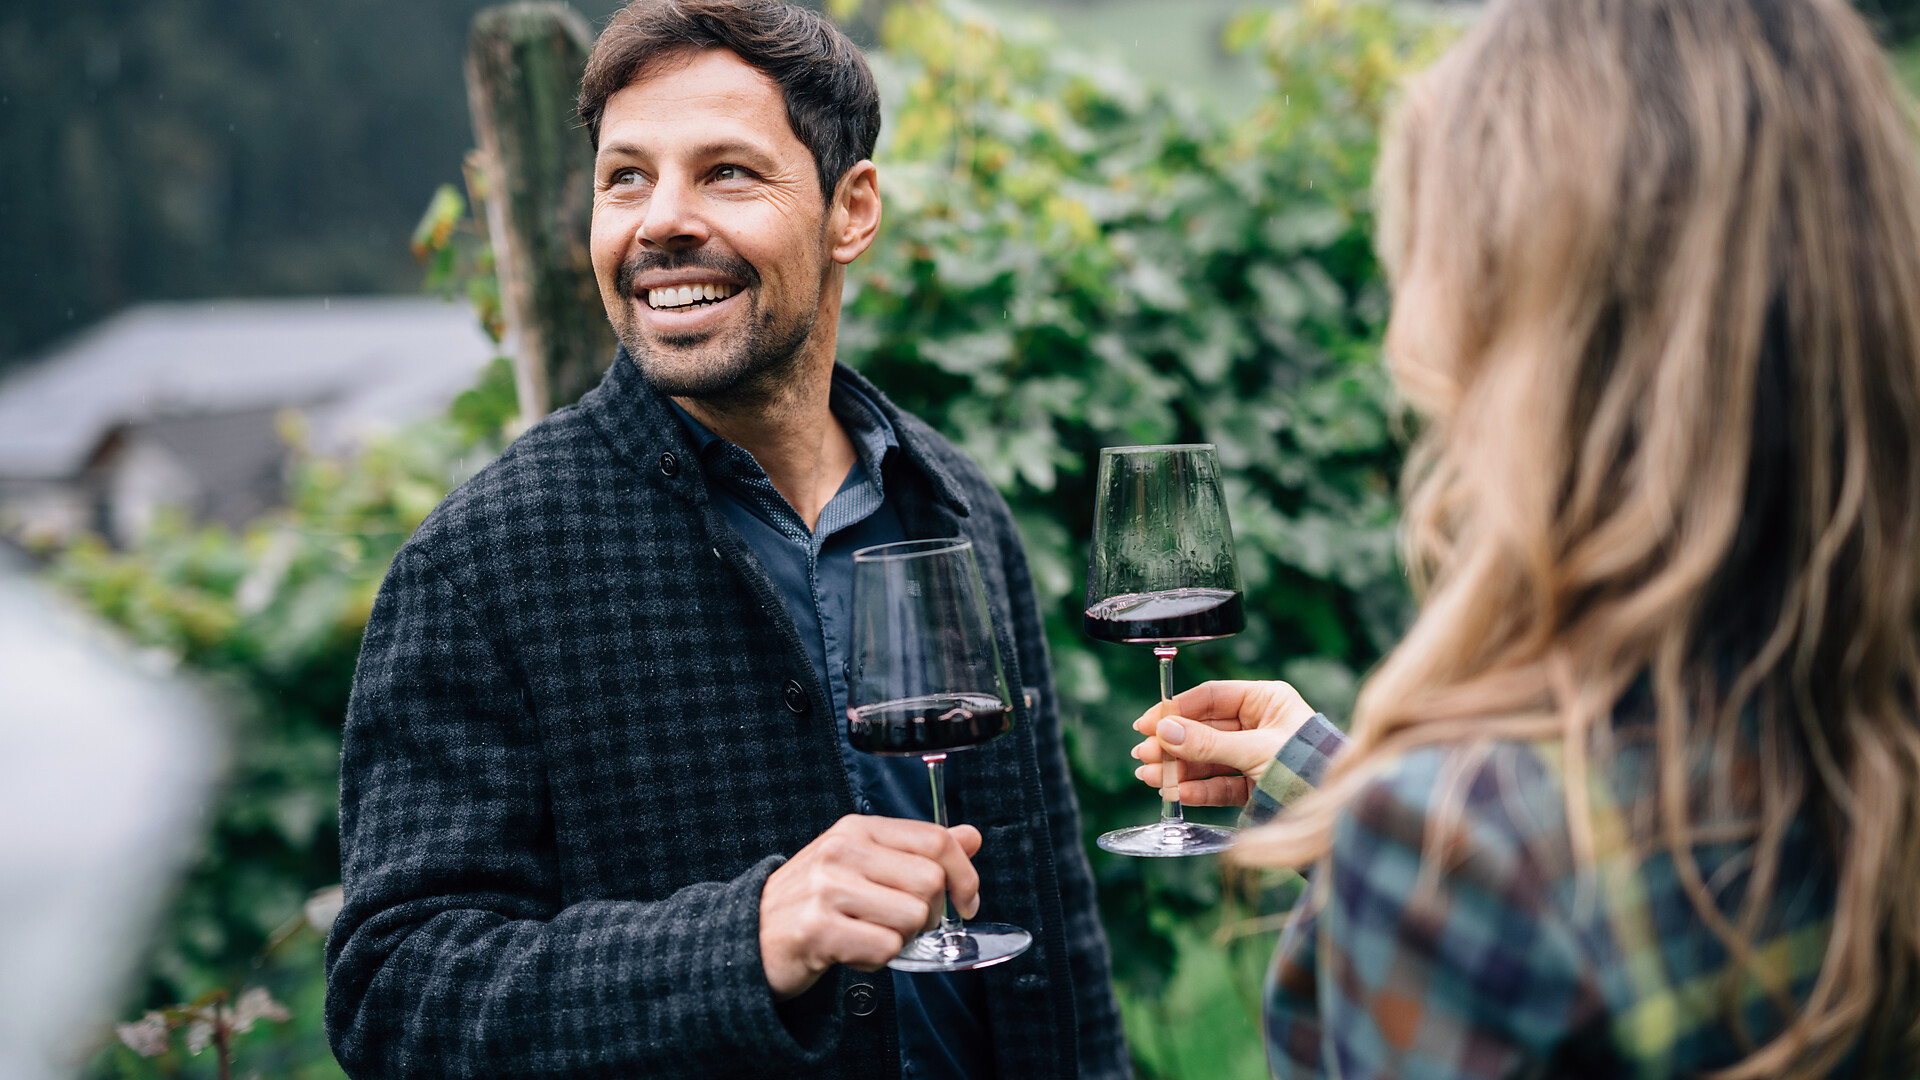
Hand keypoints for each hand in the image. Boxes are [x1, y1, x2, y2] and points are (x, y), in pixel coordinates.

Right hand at [759, 815, 981, 1000]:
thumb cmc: (814, 902)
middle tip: (904, 925)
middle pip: (931, 881)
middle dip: (930, 914)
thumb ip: (917, 850)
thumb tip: (972, 836)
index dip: (965, 874)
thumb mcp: (864, 862)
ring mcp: (827, 889)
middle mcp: (841, 851)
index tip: (967, 901)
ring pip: (912, 917)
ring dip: (901, 939)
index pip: (936, 838)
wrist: (750, 936)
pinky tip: (852, 953)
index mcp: (857, 829)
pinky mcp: (817, 929)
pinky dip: (877, 961)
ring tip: (869, 936)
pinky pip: (885, 949)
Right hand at [1129, 680, 1317, 805]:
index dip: (1177, 710)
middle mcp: (1260, 725)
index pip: (1212, 697)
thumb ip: (1208, 743)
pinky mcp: (1255, 785)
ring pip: (1208, 759)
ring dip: (1179, 769)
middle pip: (1204, 730)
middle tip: (1145, 755)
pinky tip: (1178, 793)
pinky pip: (1221, 784)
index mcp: (1268, 701)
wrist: (1337, 810)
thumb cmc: (1309, 767)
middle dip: (1173, 745)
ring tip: (1152, 778)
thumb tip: (1165, 730)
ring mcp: (1256, 756)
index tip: (1148, 724)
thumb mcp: (1256, 750)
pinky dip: (1198, 789)